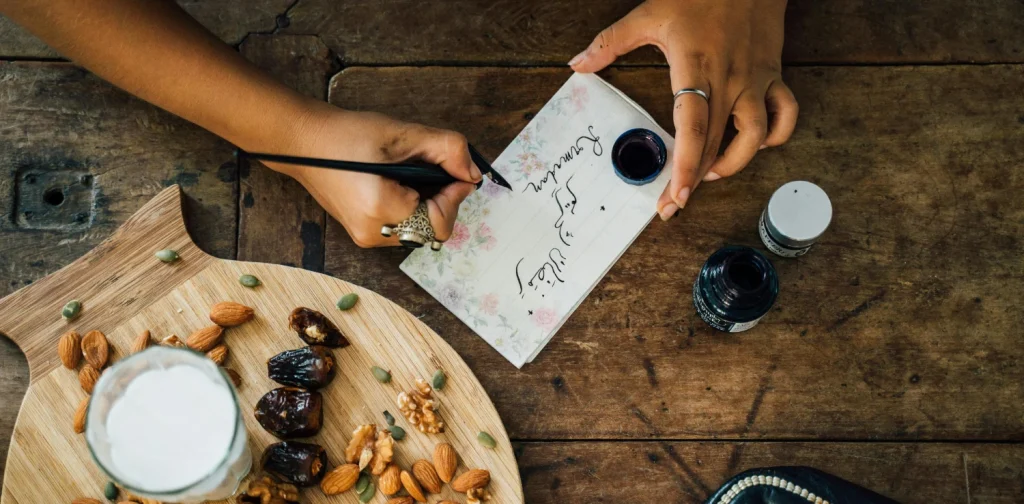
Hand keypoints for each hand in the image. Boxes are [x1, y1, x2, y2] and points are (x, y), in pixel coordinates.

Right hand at [264, 104, 480, 246]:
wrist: (304, 143)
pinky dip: (412, 207)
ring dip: (428, 203)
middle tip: (432, 168)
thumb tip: (473, 173)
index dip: (455, 196)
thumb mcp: (402, 134)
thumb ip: (446, 150)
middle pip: (432, 230)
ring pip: (420, 230)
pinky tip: (399, 183)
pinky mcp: (363, 233)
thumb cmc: (347, 135)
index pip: (440, 222)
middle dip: (442, 199)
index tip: (456, 173)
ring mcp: (366, 237)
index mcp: (381, 210)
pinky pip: (404, 227)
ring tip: (411, 173)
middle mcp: (373, 233)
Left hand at [570, 0, 798, 219]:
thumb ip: (611, 42)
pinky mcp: (773, 76)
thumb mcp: (649, 13)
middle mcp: (730, 81)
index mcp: (697, 68)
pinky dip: (775, 135)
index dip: (686, 167)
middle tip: (674, 203)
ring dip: (735, 163)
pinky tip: (754, 144)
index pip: (693, 129)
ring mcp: (755, 81)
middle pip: (717, 144)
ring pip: (756, 137)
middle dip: (695, 181)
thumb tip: (578, 65)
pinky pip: (785, 115)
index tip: (676, 196)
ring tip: (710, 172)